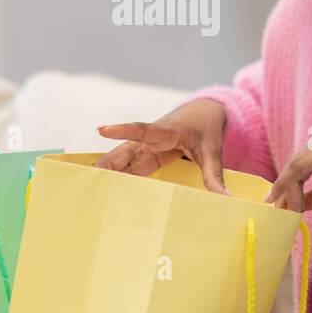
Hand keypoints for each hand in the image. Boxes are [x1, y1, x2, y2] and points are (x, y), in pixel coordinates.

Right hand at [94, 98, 229, 194]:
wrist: (201, 115)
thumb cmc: (205, 129)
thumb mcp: (213, 151)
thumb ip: (215, 175)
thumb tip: (225, 197)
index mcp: (166, 132)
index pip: (141, 130)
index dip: (122, 130)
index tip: (102, 130)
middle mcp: (148, 140)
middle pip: (122, 151)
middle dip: (105, 163)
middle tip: (87, 178)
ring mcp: (143, 150)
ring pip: (120, 161)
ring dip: (106, 174)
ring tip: (88, 192)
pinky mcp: (143, 159)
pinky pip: (126, 170)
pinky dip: (115, 180)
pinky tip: (104, 195)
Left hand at [265, 121, 311, 211]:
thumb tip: (301, 203)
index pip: (300, 164)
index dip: (288, 186)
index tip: (281, 207)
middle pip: (294, 165)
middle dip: (284, 191)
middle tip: (279, 213)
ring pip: (295, 167)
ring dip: (288, 191)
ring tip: (288, 212)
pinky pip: (301, 168)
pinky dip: (293, 186)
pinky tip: (293, 203)